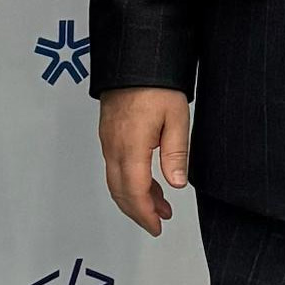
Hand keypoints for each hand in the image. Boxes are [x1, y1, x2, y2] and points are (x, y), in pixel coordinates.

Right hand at [99, 87, 190, 236]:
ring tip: (159, 204)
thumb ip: (175, 153)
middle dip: (139, 212)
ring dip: (134, 198)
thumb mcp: (177, 117)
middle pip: (120, 192)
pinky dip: (128, 181)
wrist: (134, 58)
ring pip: (115, 181)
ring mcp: (108, 140)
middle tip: (158, 222)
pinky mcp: (108, 134)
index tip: (157, 226)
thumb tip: (177, 184)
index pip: (134, 192)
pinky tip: (147, 181)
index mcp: (131, 147)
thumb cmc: (156, 84)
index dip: (145, 214)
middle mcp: (114, 147)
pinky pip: (114, 166)